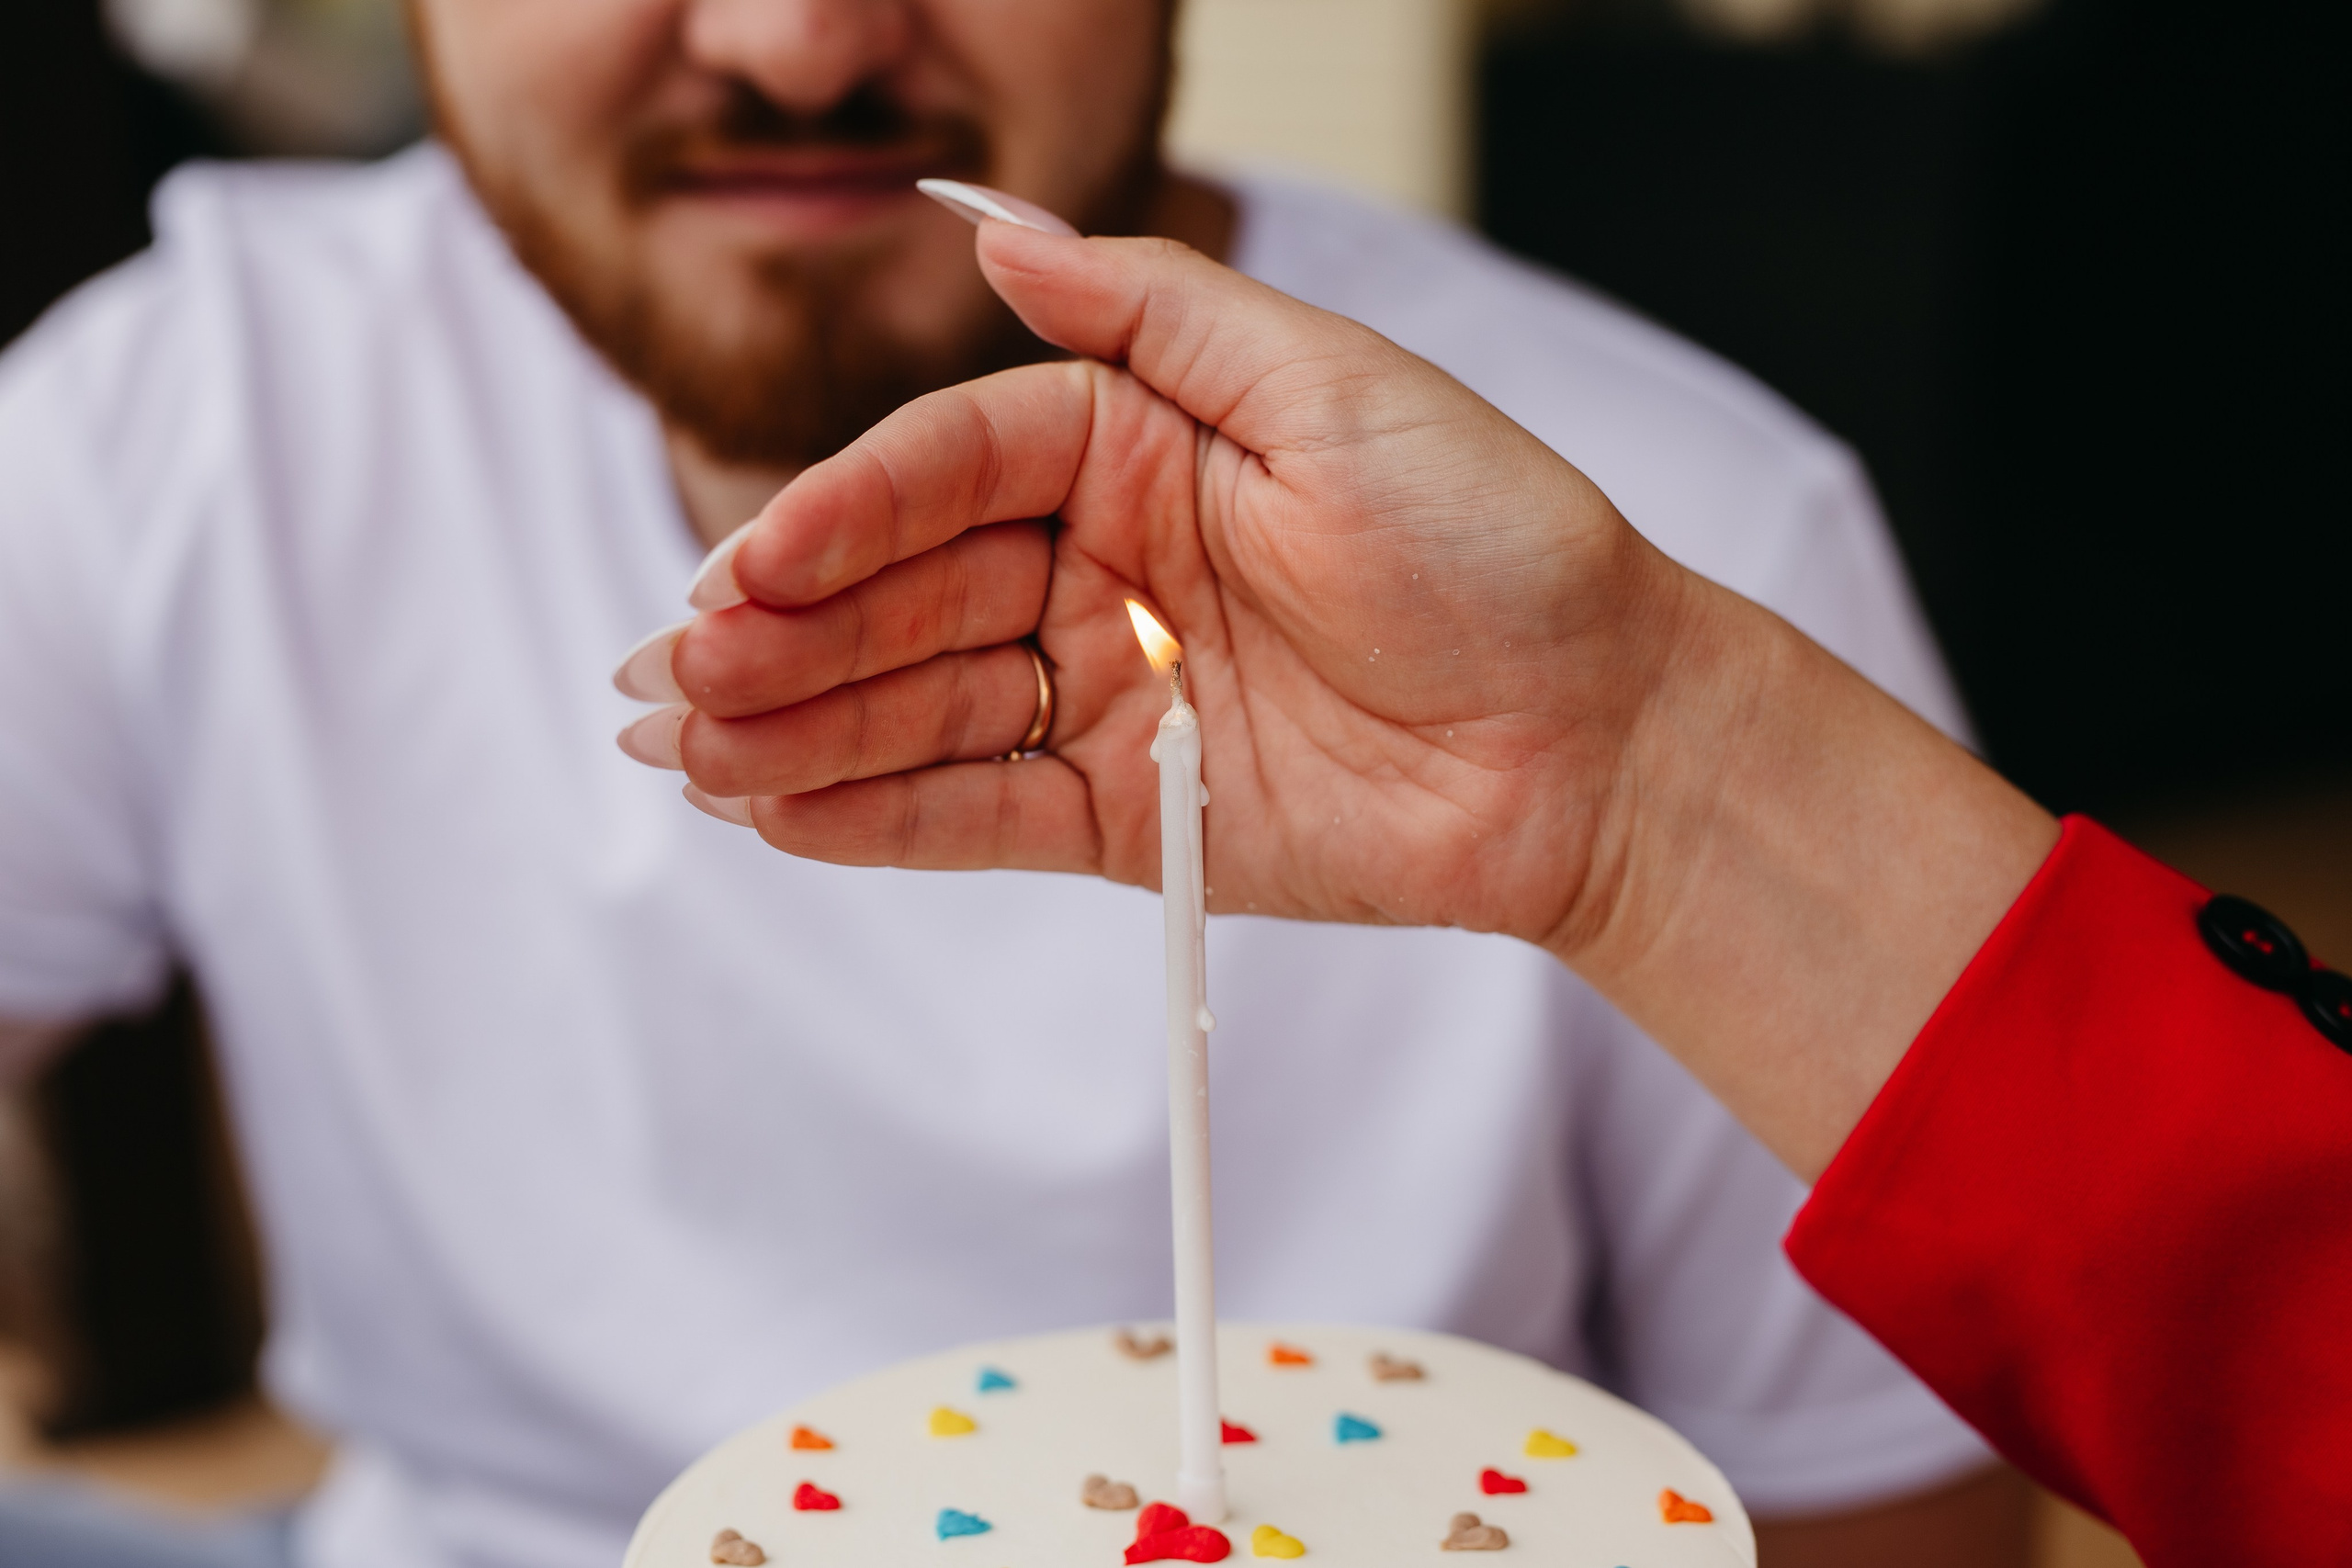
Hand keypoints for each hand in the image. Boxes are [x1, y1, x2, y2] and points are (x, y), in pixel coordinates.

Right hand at [627, 220, 2056, 1178]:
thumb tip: (994, 233)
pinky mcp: (1121, 815)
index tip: (756, 566)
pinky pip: (976, 814)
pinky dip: (877, 819)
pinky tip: (775, 815)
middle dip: (785, 635)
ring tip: (685, 751)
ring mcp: (1102, 693)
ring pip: (917, 708)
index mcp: (1135, 443)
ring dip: (796, 732)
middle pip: (903, 593)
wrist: (1599, 736)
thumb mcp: (1332, 386)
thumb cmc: (1495, 540)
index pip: (948, 467)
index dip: (844, 516)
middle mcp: (1099, 563)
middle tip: (676, 674)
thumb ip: (1154, 316)